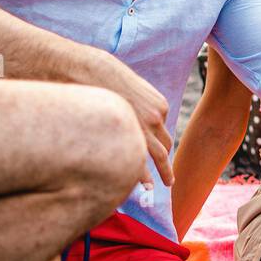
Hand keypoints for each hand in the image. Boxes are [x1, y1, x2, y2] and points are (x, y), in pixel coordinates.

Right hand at [89, 51, 174, 187]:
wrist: (91, 73)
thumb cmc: (106, 77)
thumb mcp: (131, 89)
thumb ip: (138, 105)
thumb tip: (134, 115)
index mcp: (159, 105)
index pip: (160, 129)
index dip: (157, 141)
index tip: (158, 151)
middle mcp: (156, 118)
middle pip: (164, 145)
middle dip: (166, 163)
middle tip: (168, 178)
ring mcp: (145, 129)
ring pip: (157, 156)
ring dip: (160, 172)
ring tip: (154, 187)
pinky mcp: (131, 136)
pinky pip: (137, 158)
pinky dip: (139, 172)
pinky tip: (141, 184)